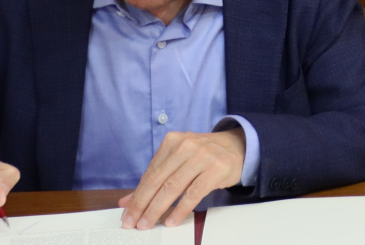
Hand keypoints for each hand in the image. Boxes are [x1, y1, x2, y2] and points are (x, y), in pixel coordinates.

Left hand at [118, 129, 245, 228]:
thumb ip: (155, 178)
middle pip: (158, 180)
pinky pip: (193, 193)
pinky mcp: (216, 169)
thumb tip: (127, 201)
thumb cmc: (204, 155)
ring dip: (157, 209)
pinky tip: (171, 220)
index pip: (150, 173)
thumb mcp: (178, 161)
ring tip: (147, 223)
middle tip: (132, 223)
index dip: (136, 196)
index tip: (127, 214)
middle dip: (142, 204)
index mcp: (172, 142)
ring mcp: (202, 157)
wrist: (238, 146)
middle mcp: (186, 146)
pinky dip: (180, 209)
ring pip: (173, 187)